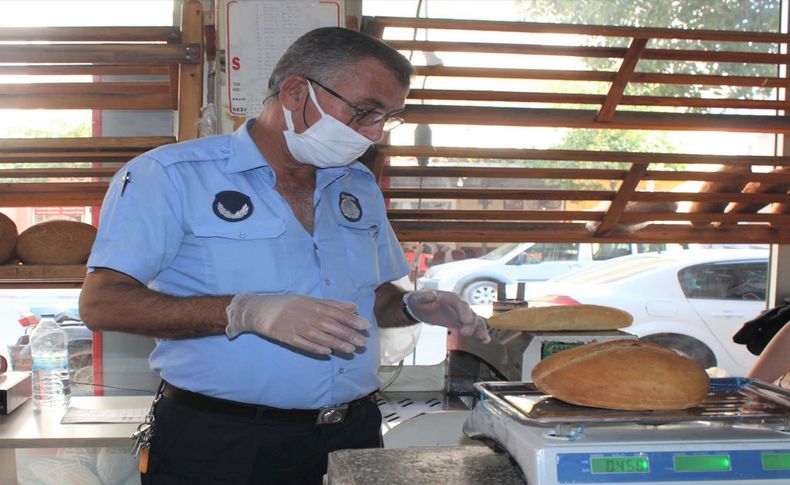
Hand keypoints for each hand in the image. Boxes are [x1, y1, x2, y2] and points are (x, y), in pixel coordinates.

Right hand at [226, 294, 369, 354]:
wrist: (258, 309)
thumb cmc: (287, 304)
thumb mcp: (309, 300)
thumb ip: (331, 304)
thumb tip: (353, 307)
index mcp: (312, 303)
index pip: (335, 312)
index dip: (351, 319)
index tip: (365, 325)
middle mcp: (305, 314)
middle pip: (330, 325)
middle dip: (348, 333)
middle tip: (363, 342)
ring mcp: (295, 325)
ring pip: (318, 335)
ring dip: (335, 343)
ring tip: (350, 350)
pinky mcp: (285, 336)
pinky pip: (302, 344)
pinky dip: (314, 348)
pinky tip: (327, 353)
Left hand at [405, 290, 490, 342]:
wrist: (420, 307)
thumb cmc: (420, 301)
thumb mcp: (418, 297)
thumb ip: (424, 296)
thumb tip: (432, 295)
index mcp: (449, 298)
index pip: (460, 303)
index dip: (464, 311)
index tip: (466, 320)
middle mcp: (458, 305)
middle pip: (469, 312)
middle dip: (471, 323)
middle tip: (466, 333)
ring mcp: (461, 314)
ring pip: (474, 320)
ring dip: (479, 329)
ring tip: (482, 338)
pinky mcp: (461, 322)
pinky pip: (473, 327)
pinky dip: (480, 333)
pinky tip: (485, 340)